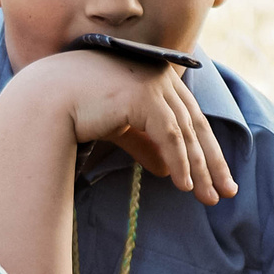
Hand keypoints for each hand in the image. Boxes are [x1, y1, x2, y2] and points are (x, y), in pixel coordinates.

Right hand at [5, 51, 235, 204]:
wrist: (47, 98)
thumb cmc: (78, 108)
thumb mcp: (120, 128)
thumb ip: (146, 145)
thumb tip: (168, 171)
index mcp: (157, 78)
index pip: (190, 118)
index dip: (206, 150)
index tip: (218, 178)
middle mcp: (161, 76)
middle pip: (196, 125)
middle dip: (212, 162)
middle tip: (226, 192)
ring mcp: (154, 83)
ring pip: (187, 133)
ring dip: (199, 168)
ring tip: (206, 197)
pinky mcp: (144, 96)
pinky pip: (170, 135)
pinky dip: (179, 161)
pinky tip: (184, 185)